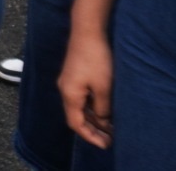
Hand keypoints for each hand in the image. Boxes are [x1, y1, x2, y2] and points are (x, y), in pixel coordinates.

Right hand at [59, 27, 114, 148]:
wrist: (87, 31)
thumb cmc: (96, 58)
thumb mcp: (103, 87)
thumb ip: (102, 107)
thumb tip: (103, 119)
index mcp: (70, 95)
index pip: (76, 124)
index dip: (90, 136)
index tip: (105, 145)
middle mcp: (65, 89)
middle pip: (76, 116)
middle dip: (93, 129)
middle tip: (110, 140)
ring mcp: (68, 81)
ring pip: (79, 107)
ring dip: (93, 118)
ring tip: (110, 127)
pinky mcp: (73, 74)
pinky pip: (81, 97)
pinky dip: (92, 107)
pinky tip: (104, 108)